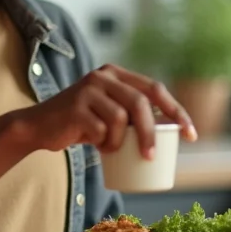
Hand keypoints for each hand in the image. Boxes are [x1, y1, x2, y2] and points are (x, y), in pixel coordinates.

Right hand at [13, 64, 196, 157]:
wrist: (39, 127)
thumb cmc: (81, 123)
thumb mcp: (109, 111)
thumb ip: (132, 112)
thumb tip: (172, 131)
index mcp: (116, 73)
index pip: (155, 88)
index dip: (176, 110)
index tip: (191, 134)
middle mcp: (103, 76)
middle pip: (139, 103)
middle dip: (150, 133)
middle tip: (150, 157)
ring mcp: (87, 89)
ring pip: (120, 119)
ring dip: (118, 142)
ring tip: (109, 148)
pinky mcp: (75, 106)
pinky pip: (101, 130)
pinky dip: (103, 144)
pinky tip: (96, 146)